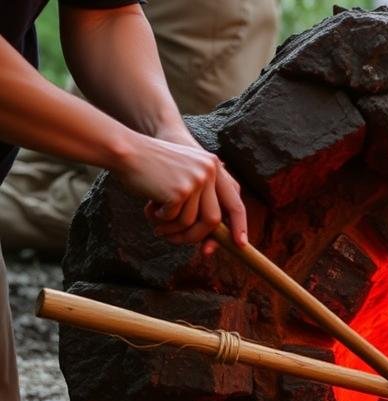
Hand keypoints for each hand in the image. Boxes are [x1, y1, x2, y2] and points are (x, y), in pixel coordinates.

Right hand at [109, 128, 247, 253]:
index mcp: (214, 167)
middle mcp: (210, 172)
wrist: (126, 148)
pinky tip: (148, 205)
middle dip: (194, 237)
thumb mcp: (183, 174)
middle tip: (174, 241)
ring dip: (170, 228)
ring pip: (190, 222)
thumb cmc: (152, 166)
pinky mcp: (181, 189)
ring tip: (154, 220)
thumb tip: (210, 242)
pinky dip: (159, 218)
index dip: (239, 225)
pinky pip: (173, 218)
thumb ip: (199, 199)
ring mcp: (197, 180)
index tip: (240, 244)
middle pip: (213, 220)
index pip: (235, 202)